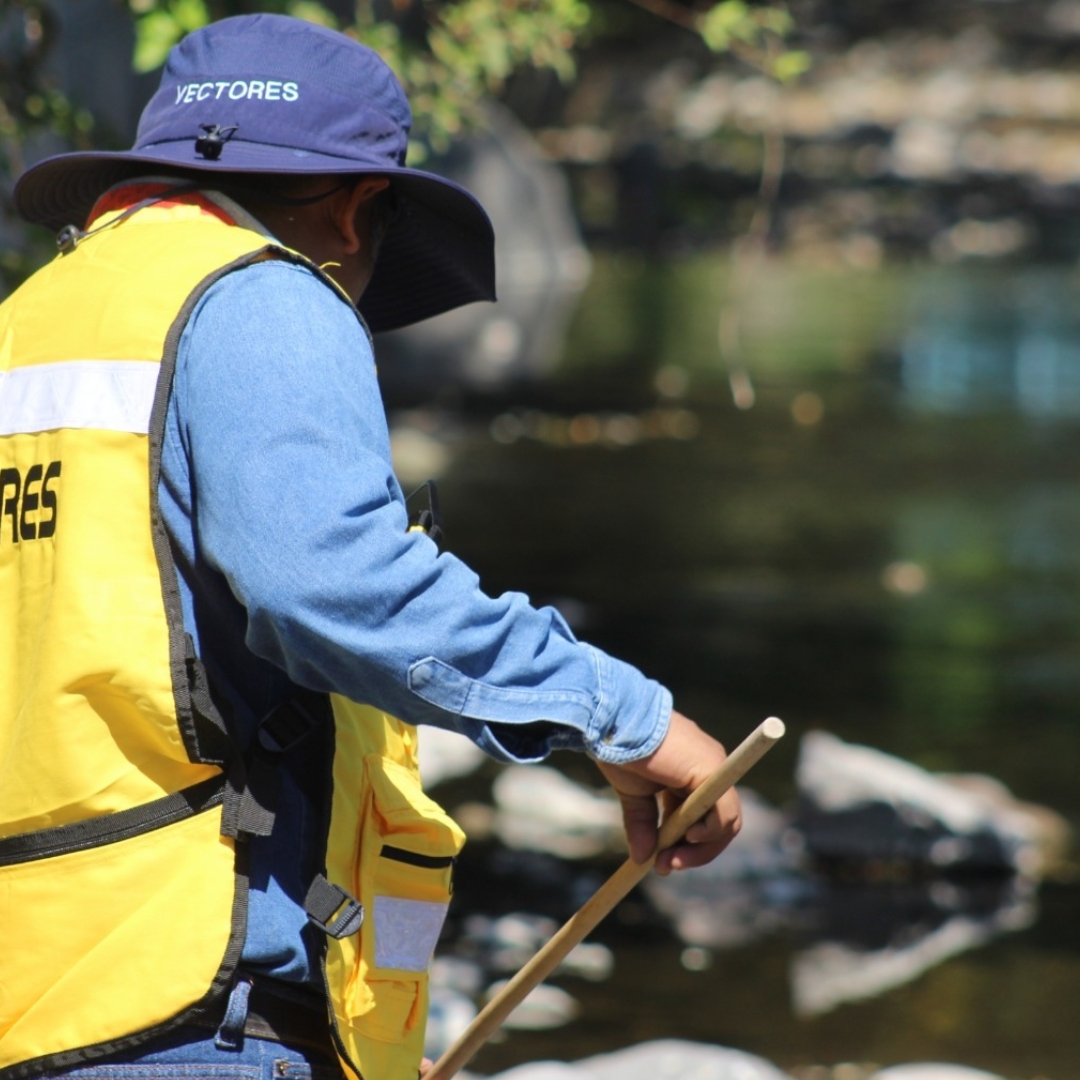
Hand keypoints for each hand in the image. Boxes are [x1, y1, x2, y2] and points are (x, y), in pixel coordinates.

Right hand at [593, 710, 741, 874]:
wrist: (613, 723)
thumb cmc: (621, 750)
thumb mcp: (634, 795)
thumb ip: (642, 825)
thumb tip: (642, 859)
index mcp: (692, 773)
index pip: (704, 817)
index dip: (687, 844)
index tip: (661, 861)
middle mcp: (710, 770)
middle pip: (719, 824)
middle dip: (693, 852)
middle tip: (665, 867)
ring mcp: (714, 769)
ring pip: (725, 823)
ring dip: (700, 850)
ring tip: (669, 859)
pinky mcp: (712, 772)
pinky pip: (724, 814)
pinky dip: (709, 834)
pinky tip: (687, 839)